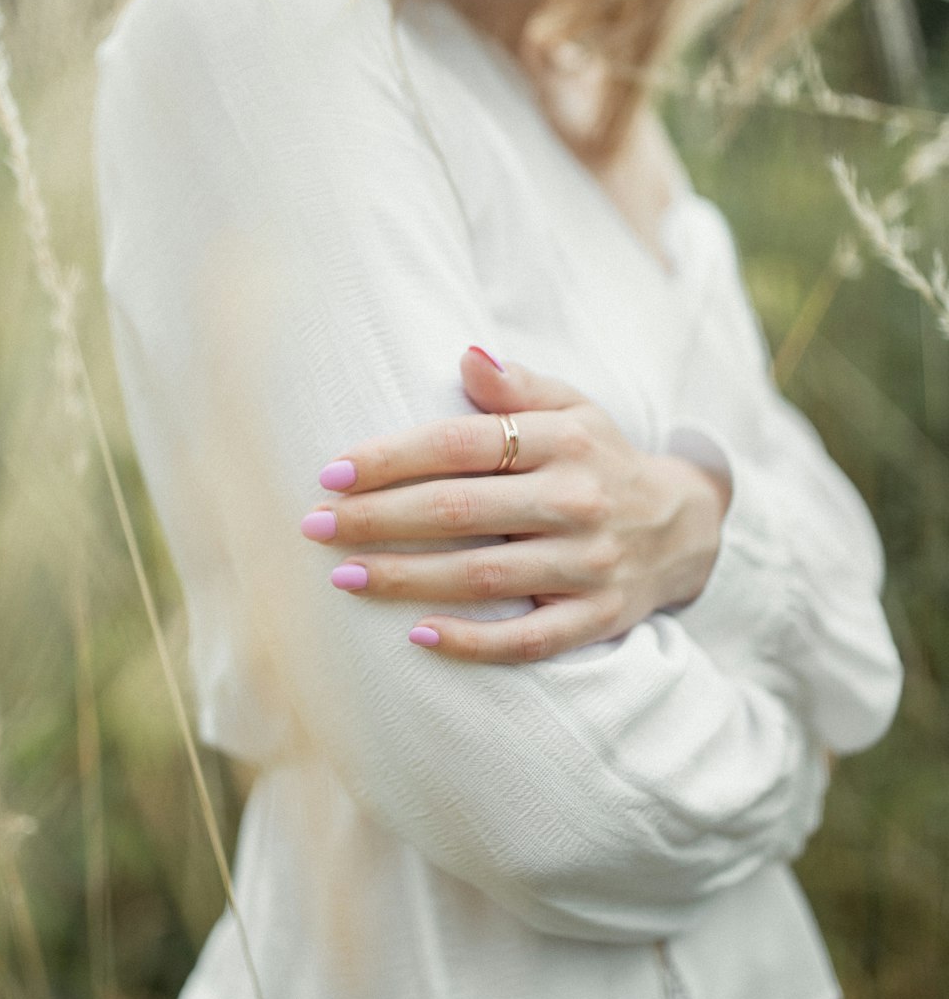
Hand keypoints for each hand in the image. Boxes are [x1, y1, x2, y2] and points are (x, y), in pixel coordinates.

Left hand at [299, 346, 730, 662]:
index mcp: (565, 441)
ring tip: (344, 577)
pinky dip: (473, 642)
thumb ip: (519, 386)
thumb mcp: (574, 409)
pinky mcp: (597, 619)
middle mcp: (578, 500)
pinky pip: (529, 640)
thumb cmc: (601, 461)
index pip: (462, 444)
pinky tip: (417, 637)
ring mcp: (590, 564)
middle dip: (379, 519)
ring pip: (483, 577)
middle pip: (461, 511)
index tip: (331, 473)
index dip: (391, 458)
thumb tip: (466, 356)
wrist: (685, 529)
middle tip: (315, 527)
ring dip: (406, 579)